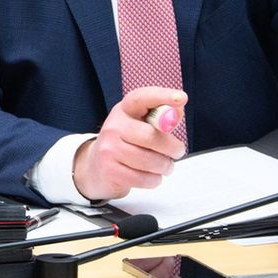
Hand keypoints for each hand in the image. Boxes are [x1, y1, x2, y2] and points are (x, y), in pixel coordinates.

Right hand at [72, 87, 187, 201]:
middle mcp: (113, 126)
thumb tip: (177, 111)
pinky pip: (143, 178)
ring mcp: (109, 149)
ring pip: (150, 161)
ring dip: (165, 167)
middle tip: (178, 152)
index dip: (162, 96)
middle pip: (151, 136)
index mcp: (124, 110)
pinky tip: (151, 176)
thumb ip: (161, 118)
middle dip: (173, 148)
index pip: (142, 98)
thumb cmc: (126, 143)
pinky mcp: (110, 170)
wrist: (96, 167)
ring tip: (165, 166)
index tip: (181, 98)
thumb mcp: (140, 125)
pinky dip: (154, 180)